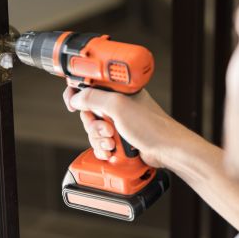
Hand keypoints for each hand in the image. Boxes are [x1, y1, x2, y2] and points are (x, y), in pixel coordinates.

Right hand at [63, 87, 188, 167]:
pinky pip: (102, 142)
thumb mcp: (118, 106)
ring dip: (99, 139)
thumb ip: (94, 98)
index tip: (72, 104)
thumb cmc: (151, 126)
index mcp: (118, 91)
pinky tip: (112, 151)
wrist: (166, 149)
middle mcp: (118, 104)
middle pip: (88, 112)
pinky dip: (103, 148)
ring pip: (94, 130)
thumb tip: (76, 97)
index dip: (78, 94)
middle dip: (93, 125)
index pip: (90, 86)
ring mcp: (119, 122)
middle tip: (106, 129)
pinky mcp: (121, 137)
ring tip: (113, 142)